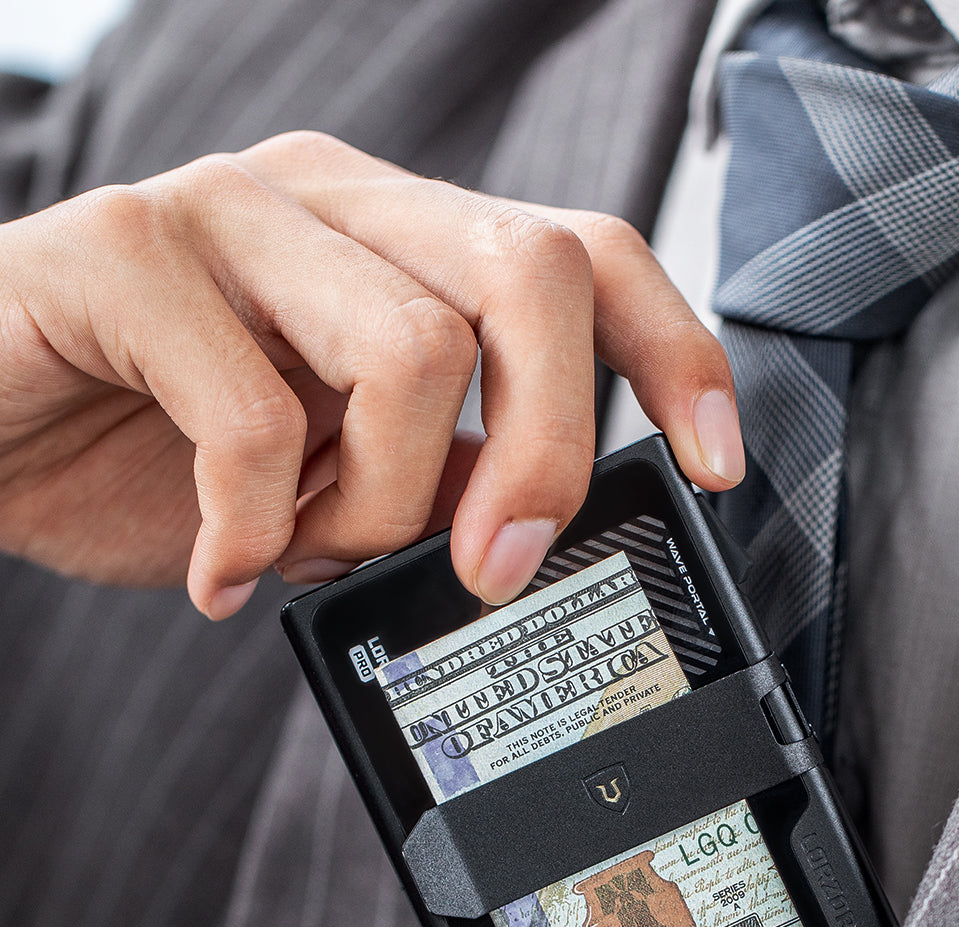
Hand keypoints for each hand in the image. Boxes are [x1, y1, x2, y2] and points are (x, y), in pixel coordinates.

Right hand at [0, 131, 742, 616]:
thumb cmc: (154, 454)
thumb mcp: (332, 483)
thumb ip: (431, 483)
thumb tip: (526, 537)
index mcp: (400, 242)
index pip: (583, 254)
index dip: (671, 353)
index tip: (715, 466)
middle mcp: (333, 203)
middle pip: (529, 273)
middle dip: (544, 447)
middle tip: (497, 564)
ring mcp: (229, 211)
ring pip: (408, 349)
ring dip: (377, 503)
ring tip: (306, 548)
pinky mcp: (123, 252)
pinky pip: (251, 415)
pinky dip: (254, 531)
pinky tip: (221, 569)